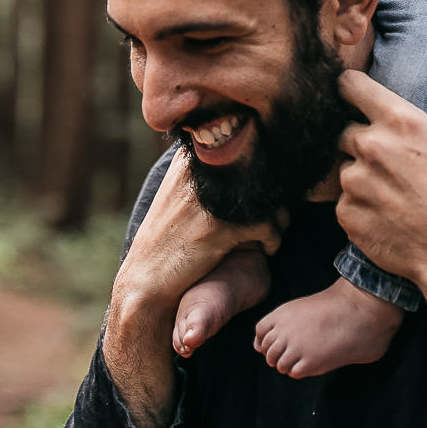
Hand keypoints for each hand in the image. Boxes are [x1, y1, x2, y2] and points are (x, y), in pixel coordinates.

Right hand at [120, 150, 280, 318]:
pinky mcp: (219, 227)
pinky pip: (268, 225)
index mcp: (190, 157)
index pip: (246, 148)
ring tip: (269, 234)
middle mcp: (198, 169)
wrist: (147, 279)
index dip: (264, 172)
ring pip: (269, 197)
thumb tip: (258, 157)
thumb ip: (211, 172)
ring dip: (279, 218)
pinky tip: (266, 249)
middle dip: (273, 197)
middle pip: (262, 170)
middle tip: (273, 217)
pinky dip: (274, 239)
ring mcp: (208, 197)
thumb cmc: (171, 237)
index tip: (264, 197)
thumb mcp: (182, 192)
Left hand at [336, 67, 426, 334]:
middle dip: (361, 141)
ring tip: (392, 193)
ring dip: (360, 177)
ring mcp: (354, 182)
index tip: (354, 95)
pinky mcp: (346, 214)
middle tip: (390, 161)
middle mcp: (370, 146)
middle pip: (345, 131)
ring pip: (345, 169)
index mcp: (398, 120)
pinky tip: (385, 215)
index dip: (350, 88)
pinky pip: (343, 203)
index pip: (350, 85)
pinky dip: (359, 208)